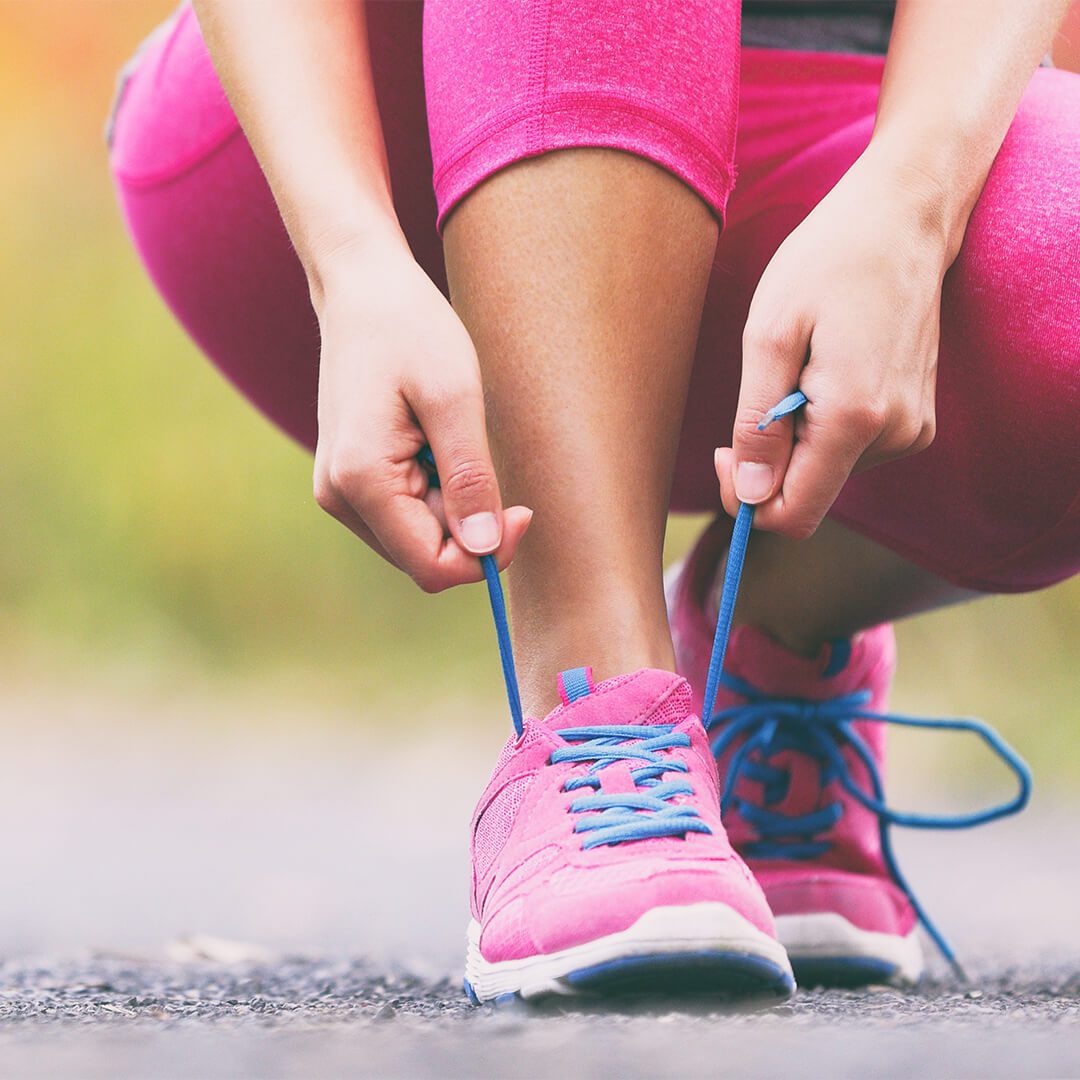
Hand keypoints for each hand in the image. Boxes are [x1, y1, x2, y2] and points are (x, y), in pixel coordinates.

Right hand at [311, 240, 531, 591]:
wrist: (361, 288)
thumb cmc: (410, 328)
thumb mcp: (455, 397)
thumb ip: (470, 478)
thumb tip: (484, 549)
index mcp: (361, 480)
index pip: (433, 567)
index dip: (486, 553)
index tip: (522, 509)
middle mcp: (339, 497)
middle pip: (425, 559)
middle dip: (470, 528)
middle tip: (489, 463)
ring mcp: (339, 491)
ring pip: (417, 541)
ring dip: (452, 508)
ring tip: (450, 442)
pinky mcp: (349, 480)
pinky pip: (405, 516)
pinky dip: (435, 494)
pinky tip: (435, 445)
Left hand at [715, 144, 954, 538]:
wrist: (903, 216)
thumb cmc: (827, 262)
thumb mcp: (769, 337)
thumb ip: (757, 425)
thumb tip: (750, 497)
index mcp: (855, 417)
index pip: (794, 514)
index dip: (746, 500)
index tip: (723, 452)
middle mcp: (895, 434)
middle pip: (809, 493)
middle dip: (770, 460)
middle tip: (760, 388)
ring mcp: (912, 429)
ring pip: (828, 471)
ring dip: (798, 435)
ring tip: (803, 365)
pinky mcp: (917, 419)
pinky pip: (852, 449)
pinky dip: (825, 424)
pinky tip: (827, 368)